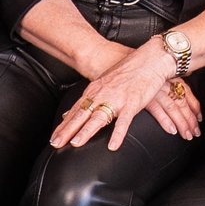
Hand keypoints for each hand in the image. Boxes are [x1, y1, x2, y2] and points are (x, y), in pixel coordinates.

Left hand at [51, 39, 200, 150]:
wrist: (151, 59)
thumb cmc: (129, 70)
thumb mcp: (105, 83)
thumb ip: (90, 97)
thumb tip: (72, 112)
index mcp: (96, 90)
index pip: (76, 110)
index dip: (63, 125)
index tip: (53, 138)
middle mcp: (103, 94)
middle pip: (82, 115)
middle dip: (67, 130)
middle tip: (55, 143)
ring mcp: (117, 99)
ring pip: (98, 117)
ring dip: (86, 131)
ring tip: (76, 143)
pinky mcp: (133, 103)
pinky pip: (124, 121)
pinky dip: (118, 134)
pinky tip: (112, 146)